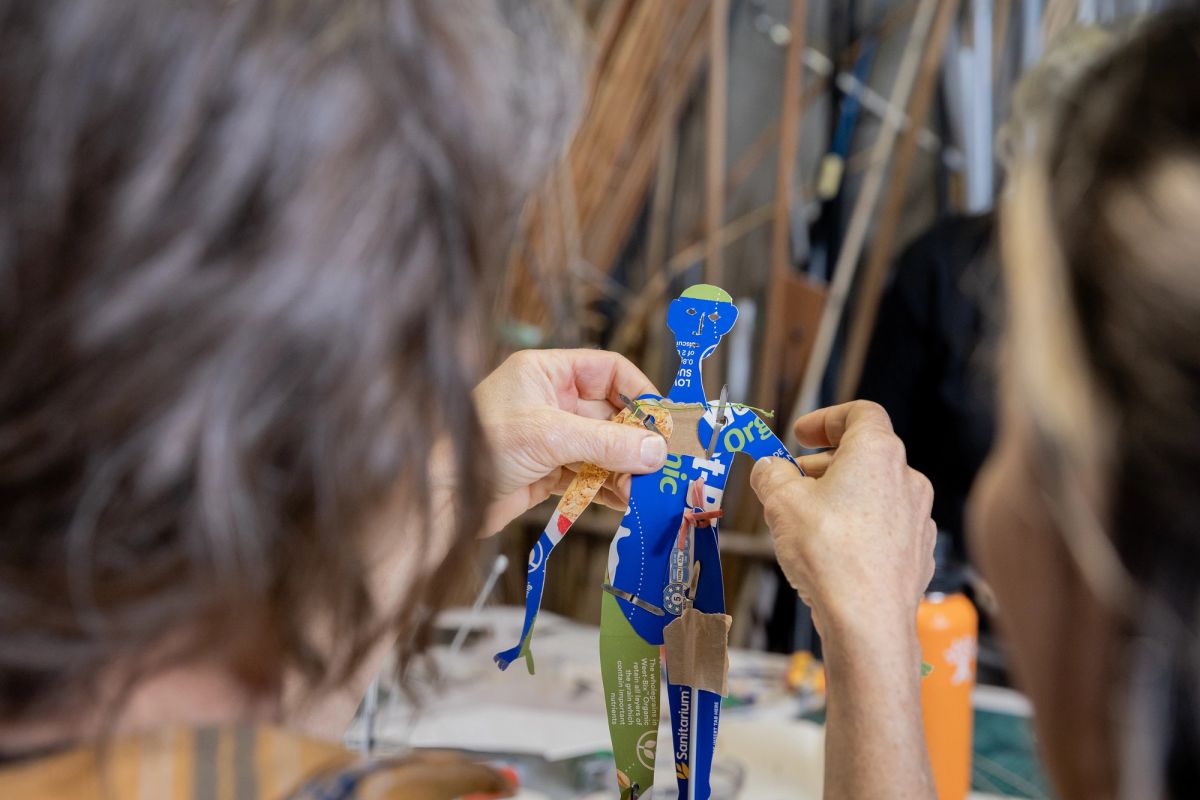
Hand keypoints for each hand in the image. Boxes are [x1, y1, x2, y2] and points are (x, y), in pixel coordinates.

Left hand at [471, 349, 666, 532]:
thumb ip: (606, 442)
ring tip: (644, 491)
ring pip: (602, 448)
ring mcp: (549, 437)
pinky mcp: (546, 471)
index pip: (607, 370)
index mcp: (545, 372)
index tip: (661, 420)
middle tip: (659, 465)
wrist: (442, 498)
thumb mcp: (550, 436)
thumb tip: (655, 450)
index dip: (638, 391)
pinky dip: (607, 487)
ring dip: (624, 469)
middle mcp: (549, 400)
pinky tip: (624, 501)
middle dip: (635, 440)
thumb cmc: (481, 446)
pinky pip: (588, 475)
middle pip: (610, 414)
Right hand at [750, 401, 935, 642]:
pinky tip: (833, 551)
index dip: (826, 418)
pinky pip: (886, 526)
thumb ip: (771, 474)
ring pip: (876, 492)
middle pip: (866, 454)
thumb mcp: (780, 502)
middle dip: (825, 463)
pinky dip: (859, 527)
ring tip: (807, 519)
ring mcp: (918, 517)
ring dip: (842, 496)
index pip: (860, 412)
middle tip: (793, 481)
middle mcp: (907, 478)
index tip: (801, 434)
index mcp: (877, 452)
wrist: (868, 619)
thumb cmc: (828, 553)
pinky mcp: (918, 551)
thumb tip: (767, 468)